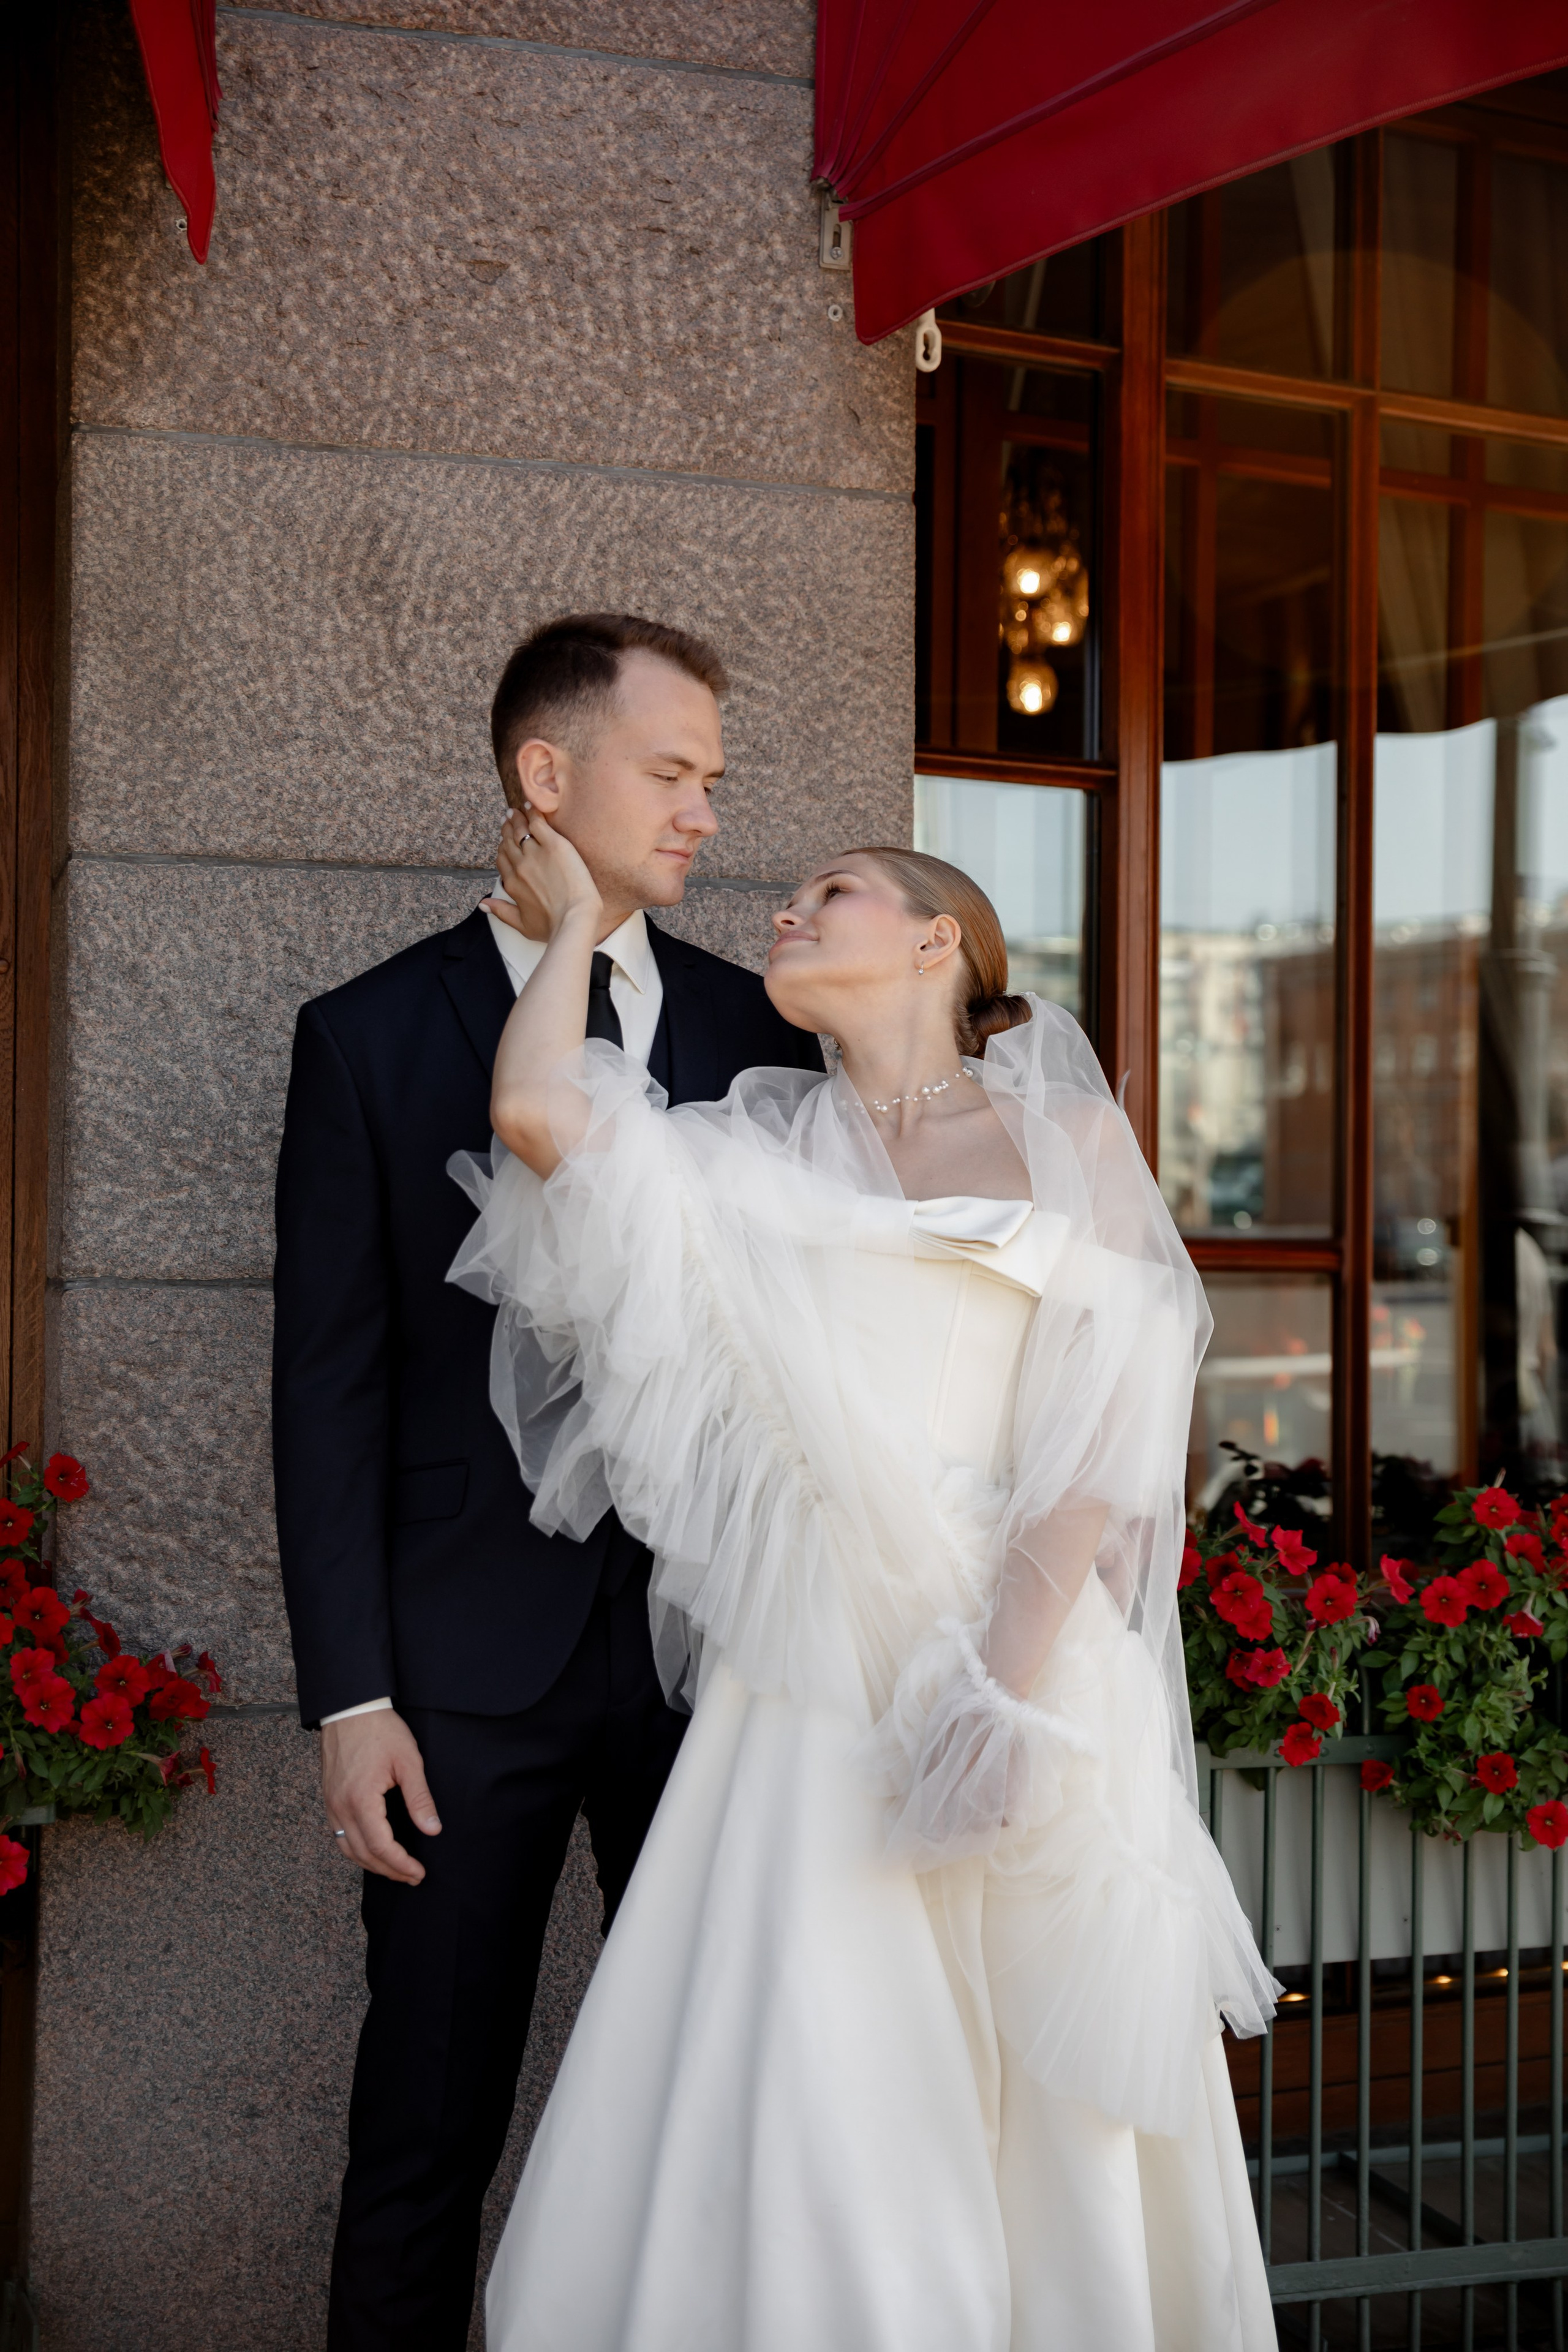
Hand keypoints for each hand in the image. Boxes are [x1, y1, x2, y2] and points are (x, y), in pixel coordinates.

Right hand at [322, 1709, 441, 1884]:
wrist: (350, 1708)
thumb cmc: (380, 1730)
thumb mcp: (408, 1761)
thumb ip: (420, 1798)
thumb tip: (433, 1829)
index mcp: (360, 1799)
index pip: (381, 1846)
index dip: (401, 1864)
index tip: (418, 1873)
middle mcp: (340, 1807)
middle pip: (363, 1854)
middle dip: (389, 1870)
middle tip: (412, 1877)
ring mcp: (331, 1804)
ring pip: (348, 1849)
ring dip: (372, 1864)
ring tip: (395, 1870)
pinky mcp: (329, 1799)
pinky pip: (339, 1836)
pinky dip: (356, 1850)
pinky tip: (372, 1851)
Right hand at [483, 805, 601, 945]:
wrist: (575, 918)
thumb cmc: (553, 927)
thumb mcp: (522, 925)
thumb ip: (501, 912)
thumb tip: (482, 904)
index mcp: (512, 883)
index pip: (502, 859)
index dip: (502, 847)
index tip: (505, 840)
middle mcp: (519, 866)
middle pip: (508, 841)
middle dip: (507, 828)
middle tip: (508, 818)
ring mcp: (535, 854)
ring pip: (520, 829)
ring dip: (516, 818)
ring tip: (516, 811)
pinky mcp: (554, 845)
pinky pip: (538, 823)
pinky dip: (533, 813)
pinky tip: (531, 807)